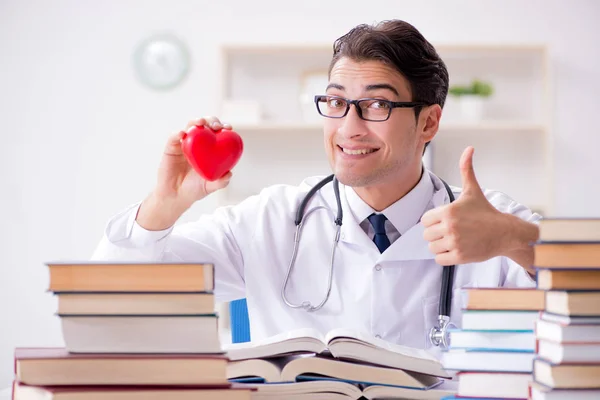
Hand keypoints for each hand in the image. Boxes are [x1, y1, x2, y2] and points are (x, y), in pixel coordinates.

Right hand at [136, 117, 232, 229]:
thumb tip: (229, 173)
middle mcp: (197, 143)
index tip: (228, 128)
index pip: (217, 133)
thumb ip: (221, 182)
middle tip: (216, 126)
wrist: (175, 196)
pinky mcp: (171, 147)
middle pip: (205, 125)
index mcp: (209, 149)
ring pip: (190, 126)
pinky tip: (183, 133)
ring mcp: (184, 144)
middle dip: (211, 120)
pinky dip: (178, 133)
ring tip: (200, 123)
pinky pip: (174, 137)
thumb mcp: (210, 186)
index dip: (223, 127)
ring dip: (195, 121)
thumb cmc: (194, 190)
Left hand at [421, 146, 504, 265]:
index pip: (424, 220)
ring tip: (454, 240)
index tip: (445, 221)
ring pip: (432, 248)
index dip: (433, 221)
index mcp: (448, 211)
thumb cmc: (486, 212)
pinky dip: (445, 257)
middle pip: (426, 234)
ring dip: (440, 246)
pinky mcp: (459, 256)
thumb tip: (469, 148)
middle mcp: (450, 227)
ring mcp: (455, 243)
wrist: (505, 232)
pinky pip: (439, 259)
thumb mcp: (473, 190)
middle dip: (436, 234)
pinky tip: (456, 249)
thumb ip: (466, 169)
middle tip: (451, 231)